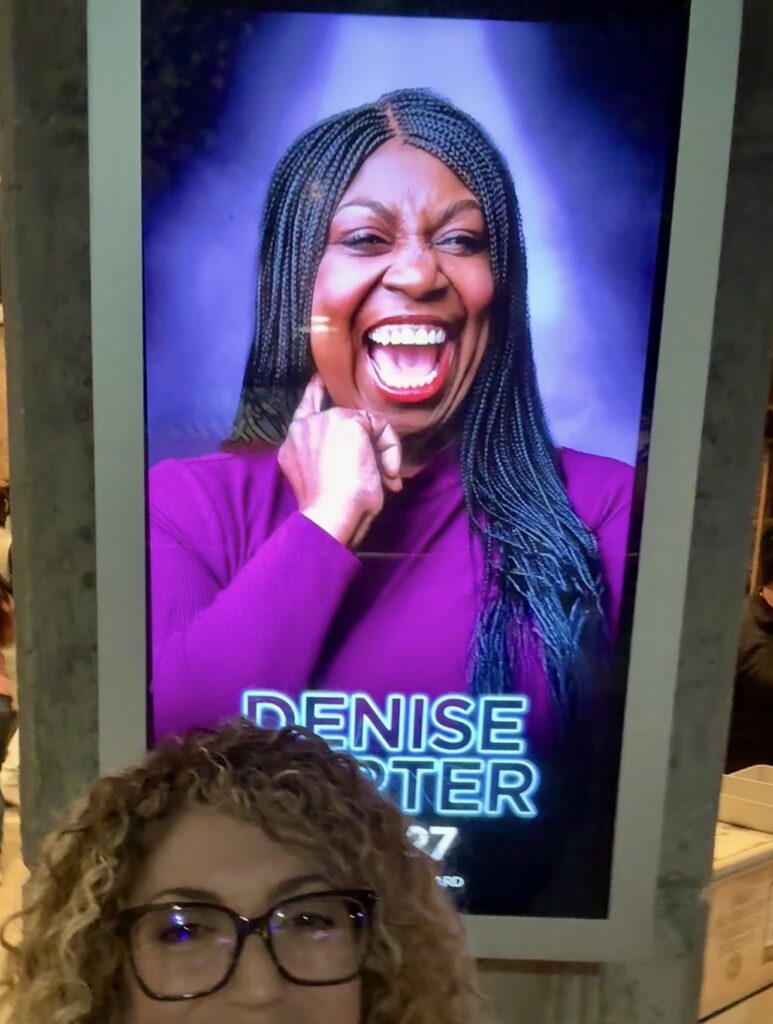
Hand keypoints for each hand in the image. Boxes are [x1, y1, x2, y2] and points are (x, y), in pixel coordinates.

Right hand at [278, 376, 401, 547]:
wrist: (330, 513)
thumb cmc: (329, 509)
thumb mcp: (324, 477)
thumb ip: (331, 456)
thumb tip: (364, 454)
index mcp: (293, 444)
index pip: (304, 411)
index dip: (313, 393)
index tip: (319, 381)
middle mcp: (303, 428)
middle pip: (345, 420)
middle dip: (366, 446)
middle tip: (377, 476)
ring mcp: (324, 421)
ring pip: (365, 424)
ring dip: (380, 452)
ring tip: (383, 479)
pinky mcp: (348, 421)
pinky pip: (380, 426)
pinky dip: (391, 451)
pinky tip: (386, 474)